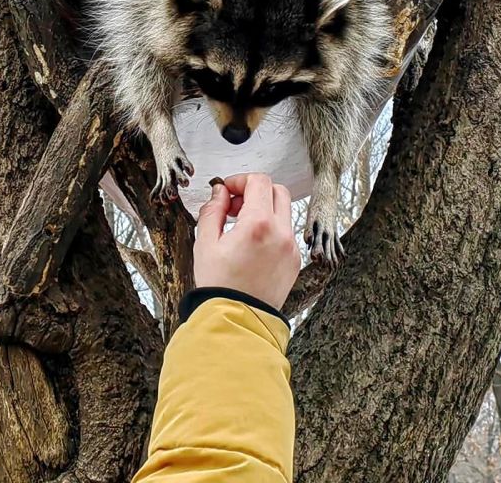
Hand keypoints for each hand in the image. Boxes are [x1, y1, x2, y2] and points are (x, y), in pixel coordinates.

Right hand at [193, 173, 301, 310]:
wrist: (237, 320)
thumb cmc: (219, 286)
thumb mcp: (205, 243)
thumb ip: (212, 210)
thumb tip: (220, 192)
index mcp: (258, 224)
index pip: (258, 182)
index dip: (240, 180)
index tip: (227, 190)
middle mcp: (281, 233)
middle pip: (277, 191)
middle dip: (255, 191)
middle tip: (234, 206)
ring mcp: (291, 248)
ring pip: (284, 212)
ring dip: (264, 209)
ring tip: (241, 227)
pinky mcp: (294, 261)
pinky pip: (286, 233)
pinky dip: (271, 229)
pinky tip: (252, 245)